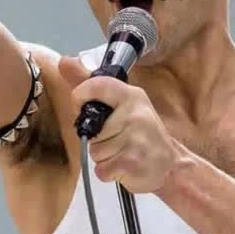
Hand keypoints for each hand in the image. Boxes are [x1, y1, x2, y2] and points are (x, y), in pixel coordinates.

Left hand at [60, 56, 180, 193]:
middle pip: (91, 129)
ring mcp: (134, 139)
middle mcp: (134, 114)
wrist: (171, 164)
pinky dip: (109, 172)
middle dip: (98, 139)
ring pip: (95, 151)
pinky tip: (125, 167)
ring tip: (124, 153)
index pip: (96, 86)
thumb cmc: (142, 133)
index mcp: (131, 95)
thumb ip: (92, 85)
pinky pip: (102, 169)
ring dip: (105, 157)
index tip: (84, 108)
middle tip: (118, 139)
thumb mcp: (123, 104)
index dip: (80, 97)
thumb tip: (63, 62)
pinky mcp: (131, 163)